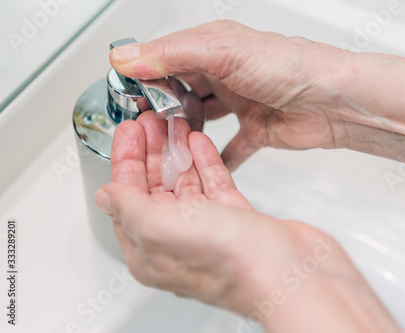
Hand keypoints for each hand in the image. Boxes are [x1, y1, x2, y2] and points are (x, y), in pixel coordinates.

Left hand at [94, 111, 399, 331]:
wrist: (291, 271)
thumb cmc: (231, 260)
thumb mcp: (161, 228)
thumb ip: (129, 208)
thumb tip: (106, 196)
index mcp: (151, 251)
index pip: (127, 199)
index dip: (125, 162)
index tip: (128, 132)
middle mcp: (178, 242)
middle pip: (156, 188)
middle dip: (152, 152)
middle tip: (151, 121)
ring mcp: (209, 230)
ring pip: (186, 184)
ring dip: (178, 152)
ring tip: (174, 123)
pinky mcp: (237, 220)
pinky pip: (214, 184)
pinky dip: (205, 161)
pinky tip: (199, 142)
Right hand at [109, 20, 404, 189]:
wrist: (334, 102)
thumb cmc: (291, 68)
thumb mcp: (224, 52)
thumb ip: (173, 54)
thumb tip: (126, 56)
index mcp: (214, 48)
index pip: (166, 60)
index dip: (144, 78)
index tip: (125, 98)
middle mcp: (226, 74)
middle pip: (182, 92)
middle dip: (163, 109)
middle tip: (142, 128)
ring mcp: (241, 104)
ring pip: (202, 119)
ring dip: (186, 132)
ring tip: (166, 147)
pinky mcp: (256, 131)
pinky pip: (230, 147)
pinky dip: (217, 158)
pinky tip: (203, 167)